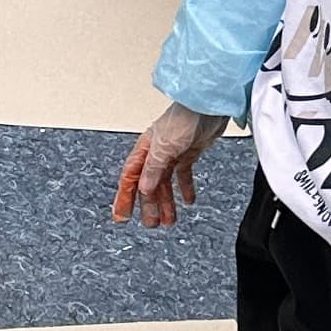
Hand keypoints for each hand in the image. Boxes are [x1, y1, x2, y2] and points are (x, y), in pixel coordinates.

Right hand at [111, 104, 226, 228]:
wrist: (208, 107)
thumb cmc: (184, 117)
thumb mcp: (165, 147)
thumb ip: (154, 168)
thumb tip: (143, 188)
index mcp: (145, 150)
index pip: (131, 178)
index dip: (125, 198)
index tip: (122, 216)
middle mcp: (156, 153)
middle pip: (148, 185)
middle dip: (149, 206)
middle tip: (150, 224)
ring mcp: (173, 154)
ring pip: (165, 184)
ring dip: (166, 202)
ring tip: (168, 220)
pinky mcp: (188, 153)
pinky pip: (183, 176)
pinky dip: (185, 189)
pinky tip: (188, 200)